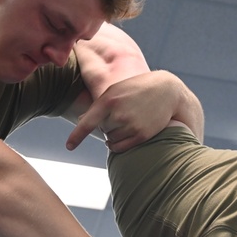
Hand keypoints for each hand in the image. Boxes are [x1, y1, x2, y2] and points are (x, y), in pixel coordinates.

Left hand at [66, 71, 184, 151]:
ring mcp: (131, 126)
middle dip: (107, 124)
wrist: (167, 91)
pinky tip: (126, 132)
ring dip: (115, 133)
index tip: (69, 146)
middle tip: (122, 111)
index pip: (88, 122)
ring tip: (128, 118)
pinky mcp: (141, 135)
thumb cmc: (137, 89)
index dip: (77, 136)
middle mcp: (119, 114)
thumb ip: (99, 105)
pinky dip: (118, 144)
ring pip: (110, 140)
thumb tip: (81, 121)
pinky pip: (120, 147)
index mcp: (109, 100)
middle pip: (101, 130)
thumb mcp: (116, 90)